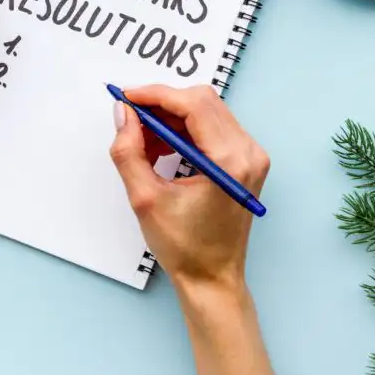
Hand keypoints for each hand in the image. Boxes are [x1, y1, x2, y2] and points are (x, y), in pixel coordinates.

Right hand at [108, 85, 269, 291]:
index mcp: (229, 162)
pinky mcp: (246, 162)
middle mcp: (248, 153)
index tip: (127, 97)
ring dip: (172, 119)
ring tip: (144, 143)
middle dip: (163, 105)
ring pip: (207, 112)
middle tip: (131, 118)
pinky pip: (213, 129)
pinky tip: (161, 150)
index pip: (194, 105)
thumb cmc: (185, 248)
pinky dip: (184, 131)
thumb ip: (129, 151)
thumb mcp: (145, 199)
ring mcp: (251, 156)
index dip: (156, 95)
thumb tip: (123, 114)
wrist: (213, 278)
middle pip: (203, 102)